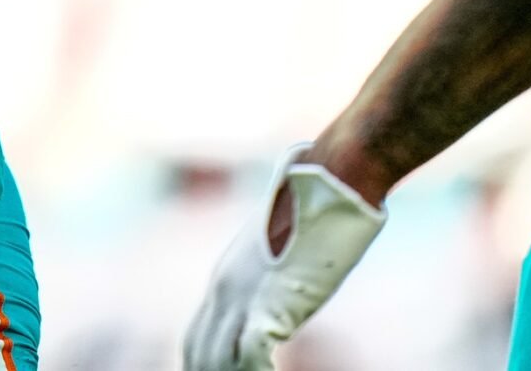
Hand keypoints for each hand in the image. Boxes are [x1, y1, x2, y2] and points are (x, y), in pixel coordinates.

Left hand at [184, 149, 387, 370]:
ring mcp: (241, 294)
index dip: (204, 361)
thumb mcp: (286, 248)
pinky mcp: (266, 300)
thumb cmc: (319, 206)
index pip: (198, 335)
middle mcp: (224, 287)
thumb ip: (276, 277)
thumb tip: (288, 288)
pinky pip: (249, 356)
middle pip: (199, 351)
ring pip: (218, 359)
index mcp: (226, 276)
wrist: (332, 178)